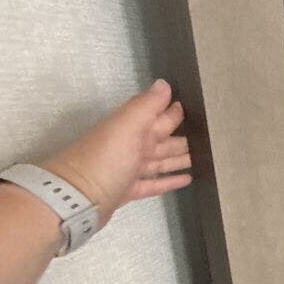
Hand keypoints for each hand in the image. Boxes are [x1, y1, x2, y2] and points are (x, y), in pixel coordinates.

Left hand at [42, 79, 191, 223]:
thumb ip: (146, 106)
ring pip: (160, 161)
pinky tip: (187, 179)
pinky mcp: (129, 190)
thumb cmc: (105, 159)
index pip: (156, 116)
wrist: (76, 199)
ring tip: (204, 157)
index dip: (173, 111)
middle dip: (181, 135)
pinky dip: (170, 180)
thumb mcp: (126, 127)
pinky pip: (154, 183)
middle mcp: (129, 146)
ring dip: (179, 158)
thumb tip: (164, 84)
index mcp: (129, 128)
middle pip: (160, 138)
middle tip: (207, 135)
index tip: (196, 107)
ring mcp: (128, 169)